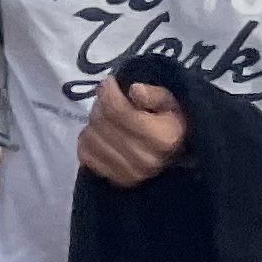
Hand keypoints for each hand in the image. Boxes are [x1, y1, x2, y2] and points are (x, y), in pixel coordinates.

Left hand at [76, 77, 190, 188]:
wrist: (176, 154)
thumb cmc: (171, 122)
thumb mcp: (170, 102)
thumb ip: (154, 94)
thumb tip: (134, 90)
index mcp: (163, 138)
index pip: (118, 111)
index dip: (108, 92)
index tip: (109, 82)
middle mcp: (146, 159)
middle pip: (102, 122)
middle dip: (101, 105)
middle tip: (108, 100)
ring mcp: (130, 173)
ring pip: (91, 136)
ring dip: (94, 122)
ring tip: (106, 118)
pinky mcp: (115, 179)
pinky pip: (85, 153)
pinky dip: (87, 140)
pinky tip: (101, 135)